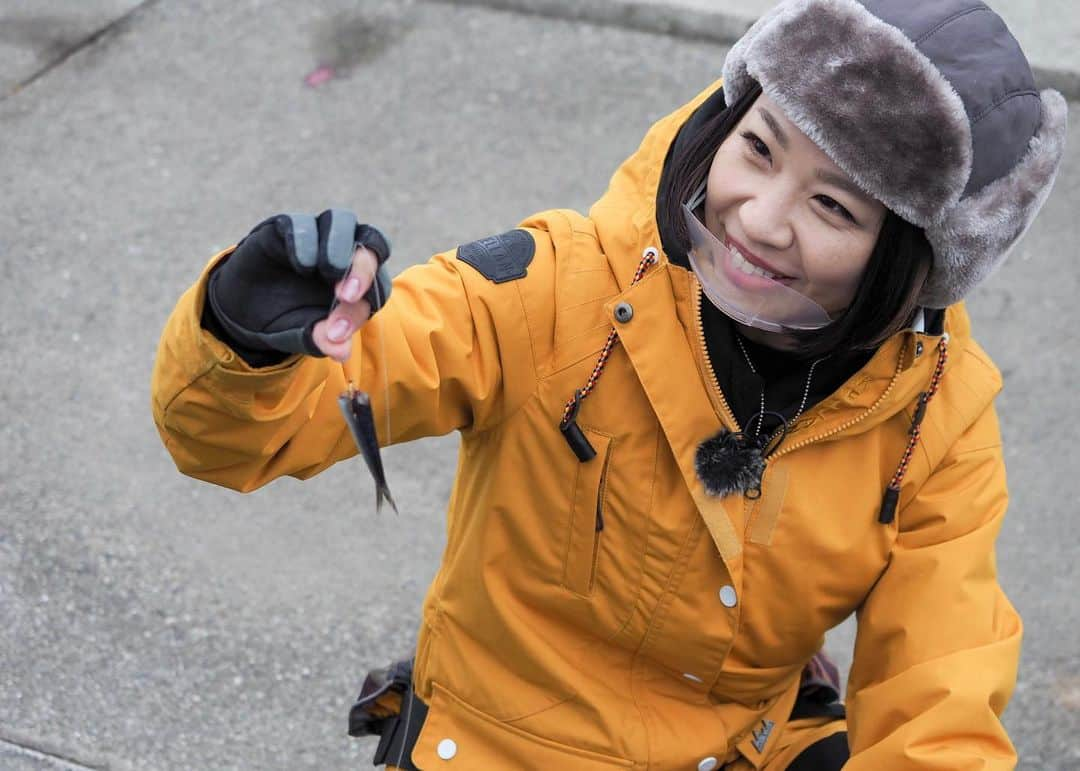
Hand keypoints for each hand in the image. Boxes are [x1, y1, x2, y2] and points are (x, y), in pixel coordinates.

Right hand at [205, 209, 391, 361]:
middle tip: (346, 295)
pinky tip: (301, 264)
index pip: (377, 288)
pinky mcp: (288, 226)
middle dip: (364, 269)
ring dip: (340, 246)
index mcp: (362, 282)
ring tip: (327, 271)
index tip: (336, 332)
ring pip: (343, 221)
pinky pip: (303, 223)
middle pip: (374, 243)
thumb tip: (341, 352)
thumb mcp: (305, 334)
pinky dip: (306, 242)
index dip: (360, 309)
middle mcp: (347, 252)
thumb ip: (323, 339)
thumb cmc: (288, 320)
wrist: (244, 310)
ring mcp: (319, 235)